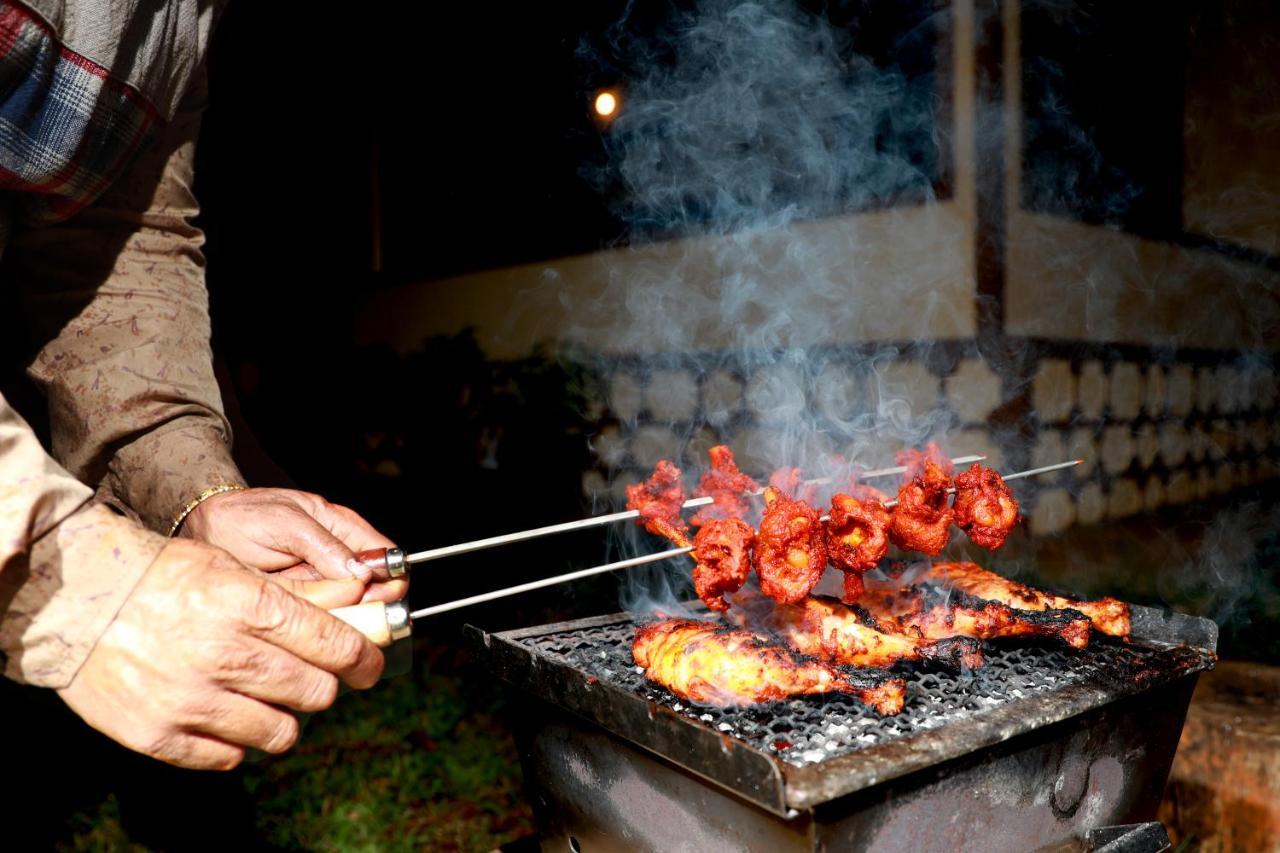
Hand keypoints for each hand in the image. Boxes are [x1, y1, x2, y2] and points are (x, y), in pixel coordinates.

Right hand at [58, 539, 383, 769]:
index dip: (364, 659)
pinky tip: (219, 710)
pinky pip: (230, 757)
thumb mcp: (236, 569)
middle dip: (320, 683)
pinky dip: (234, 739)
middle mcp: (224, 655)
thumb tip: (362, 606)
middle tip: (305, 673)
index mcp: (249, 606)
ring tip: (257, 692)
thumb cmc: (165, 578)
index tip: (369, 665)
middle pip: (316, 692)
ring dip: (281, 715)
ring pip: (280, 732)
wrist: (80, 599)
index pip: (336, 646)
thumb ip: (301, 595)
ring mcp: (190, 700)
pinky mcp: (160, 735)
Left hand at [181, 487, 407, 602]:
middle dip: (363, 605)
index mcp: (344, 530)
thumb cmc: (242, 517)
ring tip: (307, 611)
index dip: (388, 579)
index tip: (375, 595)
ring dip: (335, 617)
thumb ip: (323, 545)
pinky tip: (295, 621)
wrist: (200, 531)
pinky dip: (313, 626)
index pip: (387, 557)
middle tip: (339, 609)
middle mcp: (337, 560)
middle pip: (374, 592)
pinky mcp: (300, 608)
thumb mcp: (283, 522)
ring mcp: (320, 587)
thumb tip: (362, 574)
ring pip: (348, 612)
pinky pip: (319, 623)